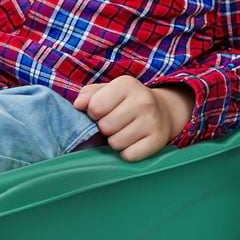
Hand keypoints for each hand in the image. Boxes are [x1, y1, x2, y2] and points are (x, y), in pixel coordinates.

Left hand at [73, 76, 193, 160]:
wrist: (162, 110)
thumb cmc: (126, 101)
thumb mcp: (107, 90)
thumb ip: (89, 95)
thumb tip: (78, 105)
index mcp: (127, 84)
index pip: (95, 107)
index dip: (93, 113)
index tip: (101, 111)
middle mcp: (143, 101)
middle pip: (105, 126)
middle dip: (105, 128)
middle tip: (115, 122)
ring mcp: (153, 121)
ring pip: (116, 143)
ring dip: (115, 141)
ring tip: (124, 131)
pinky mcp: (158, 140)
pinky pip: (129, 155)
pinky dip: (127, 152)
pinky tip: (133, 142)